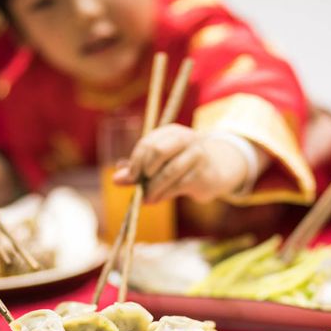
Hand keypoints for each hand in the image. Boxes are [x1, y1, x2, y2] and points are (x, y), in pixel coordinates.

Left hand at [113, 124, 256, 202]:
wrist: (215, 172)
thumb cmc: (181, 166)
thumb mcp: (158, 164)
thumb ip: (137, 170)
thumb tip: (115, 180)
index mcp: (172, 132)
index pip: (148, 143)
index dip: (136, 161)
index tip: (130, 177)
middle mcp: (186, 138)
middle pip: (158, 151)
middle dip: (144, 172)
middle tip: (138, 187)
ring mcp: (197, 155)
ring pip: (168, 172)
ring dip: (153, 188)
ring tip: (147, 198)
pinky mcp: (203, 174)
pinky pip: (178, 186)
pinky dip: (164, 195)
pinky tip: (158, 199)